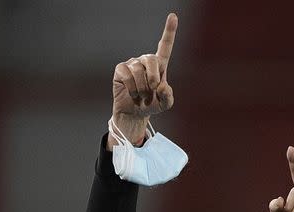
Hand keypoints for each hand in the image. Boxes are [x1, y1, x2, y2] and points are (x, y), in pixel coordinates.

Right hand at [108, 13, 177, 147]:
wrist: (134, 113)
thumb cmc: (152, 105)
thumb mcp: (165, 104)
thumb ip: (168, 96)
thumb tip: (161, 86)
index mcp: (160, 65)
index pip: (165, 46)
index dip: (169, 31)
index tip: (173, 16)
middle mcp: (145, 61)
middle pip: (151, 59)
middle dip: (153, 77)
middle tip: (152, 90)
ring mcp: (132, 63)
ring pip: (138, 71)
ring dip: (142, 89)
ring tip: (142, 97)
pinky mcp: (120, 69)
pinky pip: (127, 75)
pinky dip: (132, 89)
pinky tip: (133, 95)